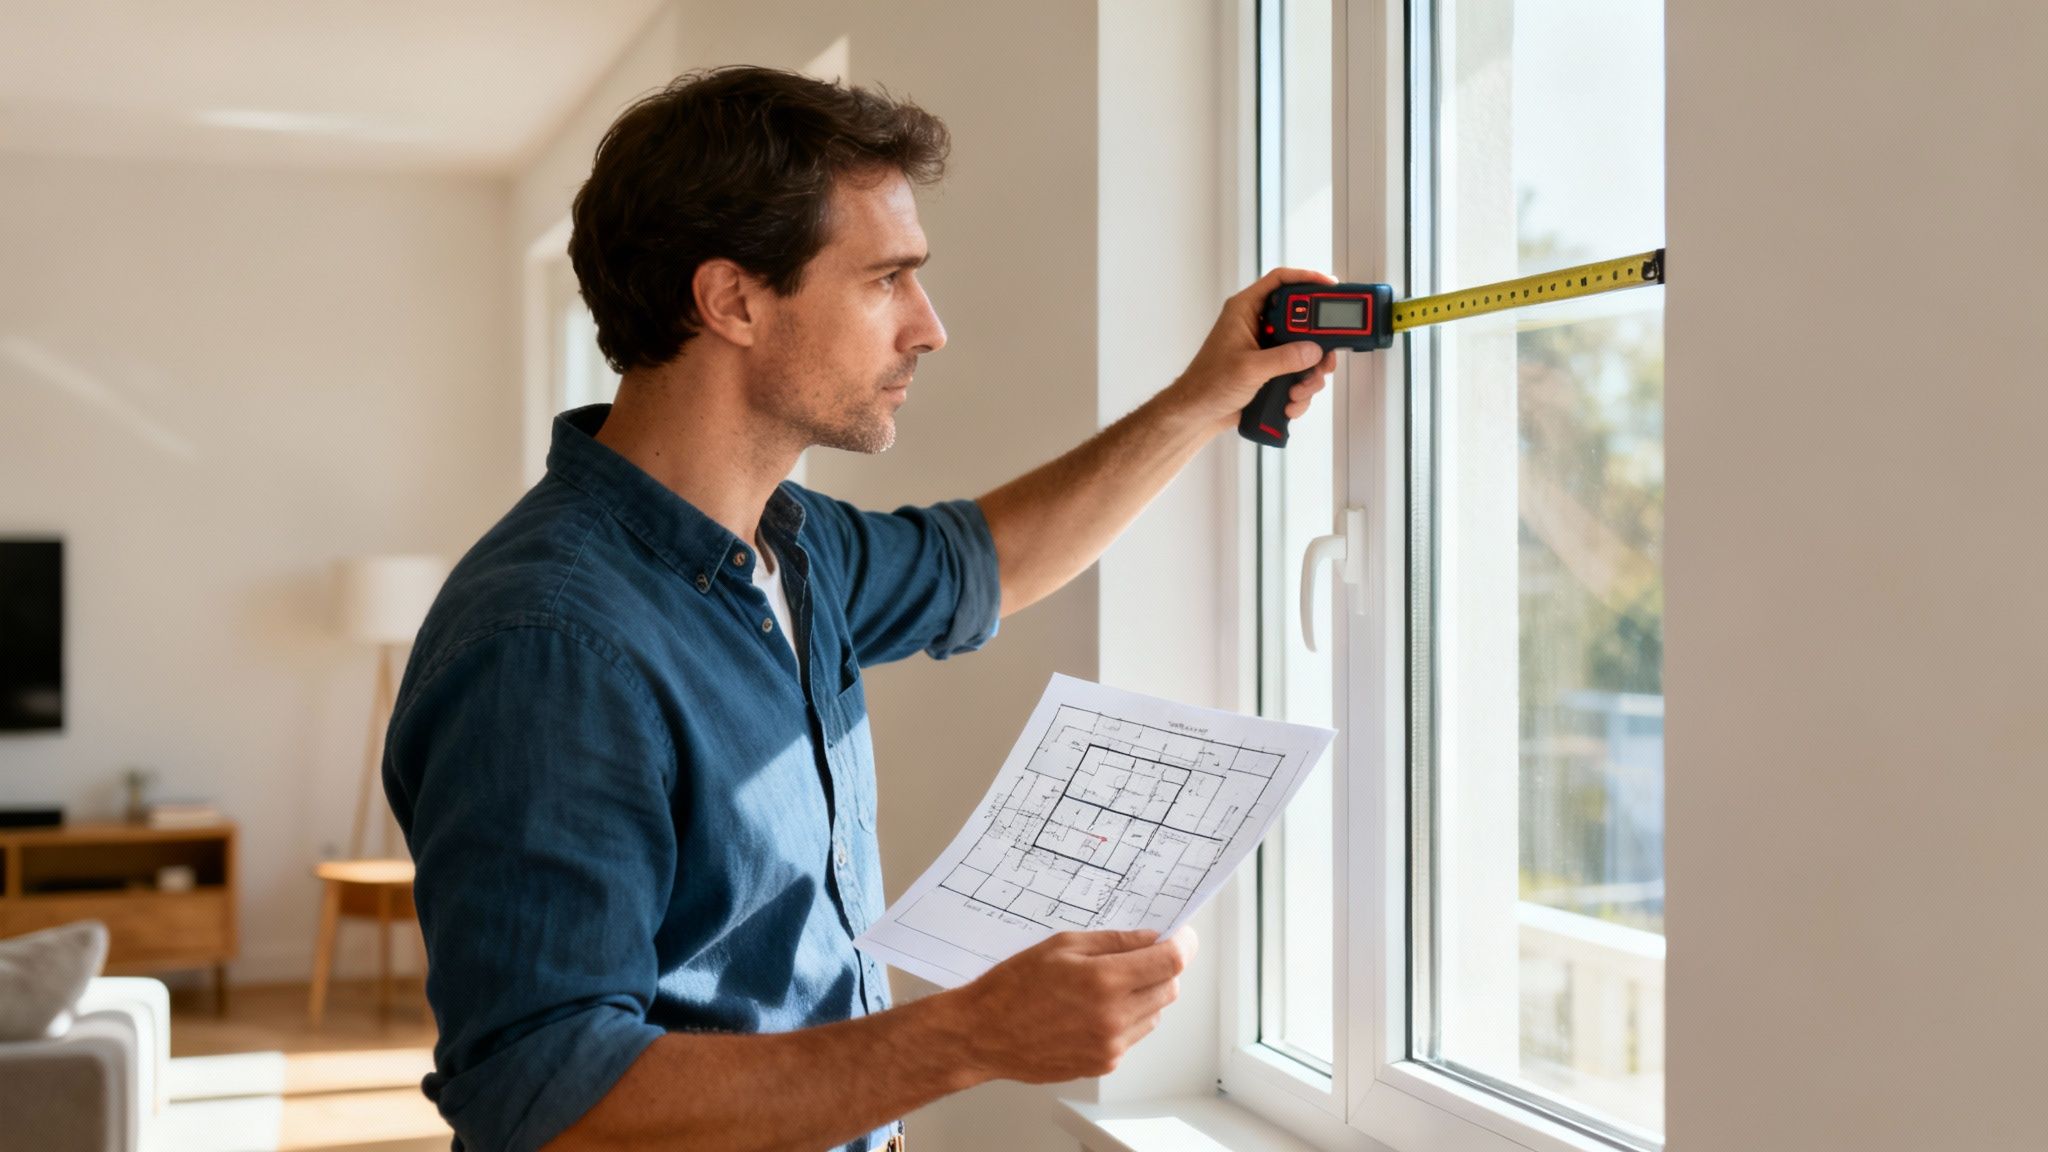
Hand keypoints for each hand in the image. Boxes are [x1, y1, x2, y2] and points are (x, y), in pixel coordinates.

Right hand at [948, 927, 1196, 1082]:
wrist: (983, 1034)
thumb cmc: (1013, 986)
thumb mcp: (1061, 945)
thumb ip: (1113, 942)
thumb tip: (1151, 938)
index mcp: (1103, 981)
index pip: (1170, 962)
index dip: (1183, 945)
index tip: (1183, 936)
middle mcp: (1113, 1017)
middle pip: (1169, 988)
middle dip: (1162, 968)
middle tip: (1140, 955)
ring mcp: (1110, 1046)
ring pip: (1155, 1014)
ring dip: (1144, 994)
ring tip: (1106, 985)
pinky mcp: (1103, 1064)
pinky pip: (1133, 1035)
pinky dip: (1126, 1018)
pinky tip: (1094, 1009)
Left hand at [1169, 267, 1340, 433]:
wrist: (1198, 414)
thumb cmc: (1207, 385)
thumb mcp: (1249, 368)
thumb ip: (1284, 357)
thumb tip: (1313, 350)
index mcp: (1245, 310)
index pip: (1280, 281)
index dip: (1306, 278)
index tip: (1330, 285)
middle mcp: (1257, 325)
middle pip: (1301, 321)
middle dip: (1316, 345)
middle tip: (1323, 360)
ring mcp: (1266, 348)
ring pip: (1303, 351)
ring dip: (1308, 374)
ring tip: (1299, 390)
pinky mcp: (1271, 369)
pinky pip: (1297, 372)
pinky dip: (1300, 388)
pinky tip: (1290, 401)